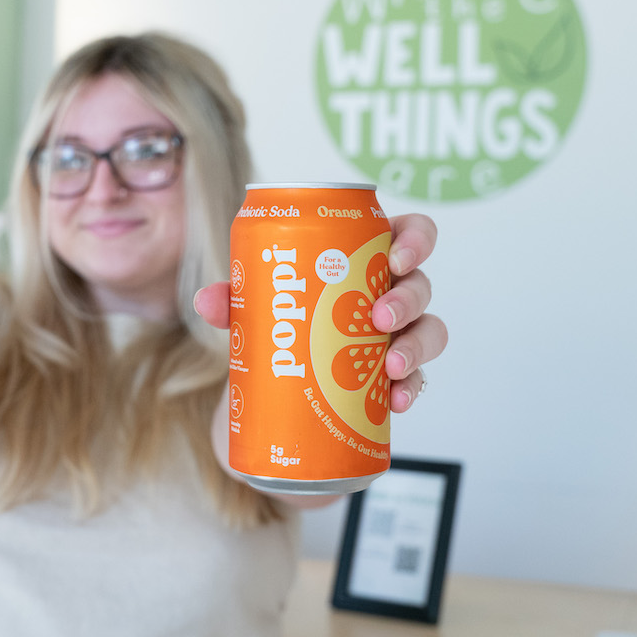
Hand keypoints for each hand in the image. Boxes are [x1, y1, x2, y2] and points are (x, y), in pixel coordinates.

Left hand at [193, 212, 446, 411]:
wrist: (272, 396)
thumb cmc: (277, 327)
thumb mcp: (253, 311)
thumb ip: (232, 300)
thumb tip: (207, 300)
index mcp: (364, 260)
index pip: (410, 235)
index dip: (415, 240)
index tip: (395, 258)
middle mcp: (388, 294)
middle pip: (421, 285)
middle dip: (407, 299)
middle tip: (379, 317)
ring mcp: (396, 337)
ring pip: (429, 332)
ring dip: (416, 346)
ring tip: (392, 366)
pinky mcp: (392, 379)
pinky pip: (417, 380)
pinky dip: (411, 390)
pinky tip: (396, 401)